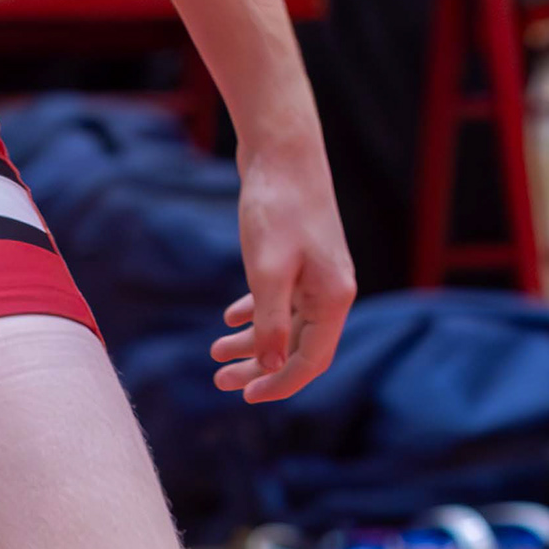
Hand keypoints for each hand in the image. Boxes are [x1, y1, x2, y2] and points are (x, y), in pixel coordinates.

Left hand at [212, 131, 354, 404]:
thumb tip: (269, 367)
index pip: (311, 360)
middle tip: (219, 381)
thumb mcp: (268, 269)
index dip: (279, 383)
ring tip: (214, 354)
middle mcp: (332, 290)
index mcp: (333, 299)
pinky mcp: (300, 257)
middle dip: (259, 368)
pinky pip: (281, 299)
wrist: (281, 151)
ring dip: (252, 343)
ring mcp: (317, 273)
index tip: (245, 398)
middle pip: (297, 346)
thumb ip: (269, 321)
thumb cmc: (276, 207)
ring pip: (286, 324)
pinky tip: (229, 319)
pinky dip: (256, 313)